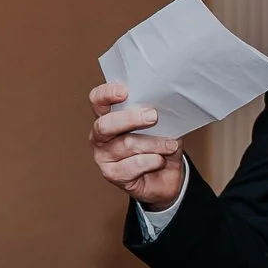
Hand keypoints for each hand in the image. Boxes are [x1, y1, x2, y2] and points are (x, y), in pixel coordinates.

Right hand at [88, 83, 184, 209]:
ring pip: (127, 144)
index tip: (124, 92)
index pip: (97, 100)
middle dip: (131, 119)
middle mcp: (100, 136)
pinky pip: (134, 164)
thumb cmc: (160, 146)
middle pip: (105, 124)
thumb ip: (155, 114)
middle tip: (153, 116)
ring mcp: (103, 156)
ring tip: (169, 145)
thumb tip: (162, 105)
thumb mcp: (161, 125)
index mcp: (108, 116)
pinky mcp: (112, 174)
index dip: (106, 94)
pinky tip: (160, 160)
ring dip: (154, 143)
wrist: (166, 176)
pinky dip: (152, 161)